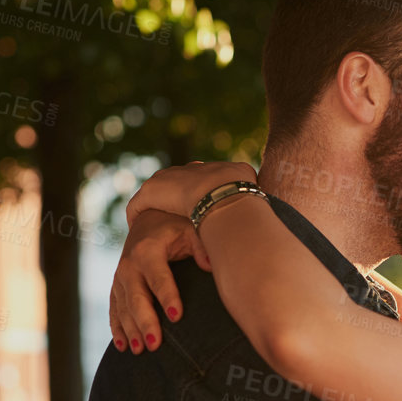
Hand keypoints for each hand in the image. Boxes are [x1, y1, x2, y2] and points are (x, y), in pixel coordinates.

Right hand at [109, 209, 208, 353]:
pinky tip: (123, 346)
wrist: (147, 218)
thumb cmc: (174, 226)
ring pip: (123, 307)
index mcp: (147, 250)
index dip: (168, 296)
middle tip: (155, 344)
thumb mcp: (189, 228)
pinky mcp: (117, 285)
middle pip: (137, 298)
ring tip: (141, 351)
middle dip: (145, 322)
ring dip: (131, 330)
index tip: (177, 316)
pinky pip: (114, 308)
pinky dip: (117, 328)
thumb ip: (200, 245)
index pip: (159, 278)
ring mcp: (120, 276)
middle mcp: (129, 264)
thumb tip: (210, 265)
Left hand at [123, 159, 256, 229]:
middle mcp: (183, 171)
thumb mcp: (252, 191)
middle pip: (173, 185)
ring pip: (154, 195)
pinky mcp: (151, 192)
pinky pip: (138, 206)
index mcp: (206, 171)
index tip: (192, 210)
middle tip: (168, 219)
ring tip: (149, 227)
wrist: (222, 190)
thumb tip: (265, 209)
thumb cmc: (240, 194)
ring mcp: (166, 180)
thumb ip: (253, 196)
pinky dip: (136, 216)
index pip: (196, 181)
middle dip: (170, 200)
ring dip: (152, 210)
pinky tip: (136, 229)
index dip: (193, 196)